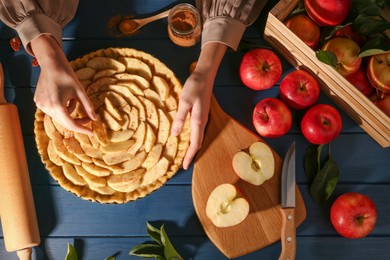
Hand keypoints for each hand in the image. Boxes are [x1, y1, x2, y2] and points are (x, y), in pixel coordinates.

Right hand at [31, 34, 96, 134]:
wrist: (51, 63)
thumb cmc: (67, 76)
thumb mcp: (80, 92)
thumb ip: (88, 107)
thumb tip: (95, 119)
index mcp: (57, 106)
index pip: (71, 124)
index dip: (82, 129)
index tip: (92, 133)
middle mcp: (46, 108)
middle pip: (64, 122)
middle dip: (78, 121)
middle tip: (89, 118)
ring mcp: (40, 105)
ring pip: (59, 116)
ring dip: (69, 112)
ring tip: (72, 99)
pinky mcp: (38, 101)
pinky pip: (53, 110)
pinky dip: (61, 107)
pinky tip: (63, 96)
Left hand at [172, 42, 226, 169]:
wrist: (205, 75)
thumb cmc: (194, 87)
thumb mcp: (184, 101)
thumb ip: (180, 118)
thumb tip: (175, 134)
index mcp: (198, 121)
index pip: (195, 144)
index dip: (189, 156)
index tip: (184, 167)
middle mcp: (202, 122)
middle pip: (198, 143)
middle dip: (191, 154)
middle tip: (183, 165)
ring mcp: (202, 118)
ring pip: (198, 138)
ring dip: (192, 147)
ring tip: (184, 155)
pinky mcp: (201, 114)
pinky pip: (197, 131)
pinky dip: (192, 139)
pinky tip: (187, 138)